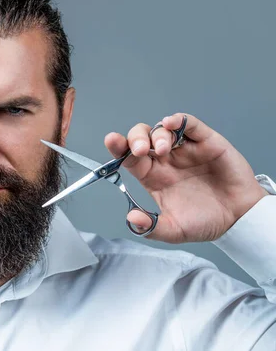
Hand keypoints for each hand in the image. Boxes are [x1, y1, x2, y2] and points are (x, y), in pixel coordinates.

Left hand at [104, 113, 267, 242]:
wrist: (240, 219)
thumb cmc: (206, 221)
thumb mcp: (174, 230)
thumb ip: (152, 227)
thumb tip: (131, 219)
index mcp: (153, 176)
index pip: (130, 158)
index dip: (118, 148)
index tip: (111, 141)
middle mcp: (166, 159)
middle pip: (142, 138)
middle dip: (135, 139)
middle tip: (139, 151)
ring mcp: (185, 149)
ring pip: (163, 129)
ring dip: (157, 134)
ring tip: (162, 149)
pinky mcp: (206, 142)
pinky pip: (190, 124)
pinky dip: (179, 120)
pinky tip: (171, 123)